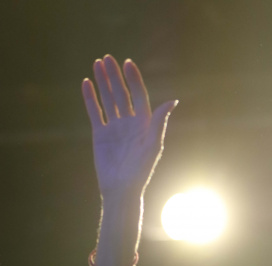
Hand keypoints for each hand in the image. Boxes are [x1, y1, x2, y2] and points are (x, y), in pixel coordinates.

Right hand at [82, 56, 175, 198]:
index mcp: (144, 124)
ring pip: (108, 99)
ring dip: (103, 82)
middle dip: (115, 76)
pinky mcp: (100, 134)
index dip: (134, 80)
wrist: (121, 189)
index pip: (139, 96)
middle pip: (122, 94)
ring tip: (97, 63)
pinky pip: (95, 112)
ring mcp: (114, 128)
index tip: (127, 63)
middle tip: (107, 58)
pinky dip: (90, 98)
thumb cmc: (140, 170)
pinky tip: (87, 83)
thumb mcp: (153, 145)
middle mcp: (130, 123)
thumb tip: (173, 101)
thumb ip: (160, 122)